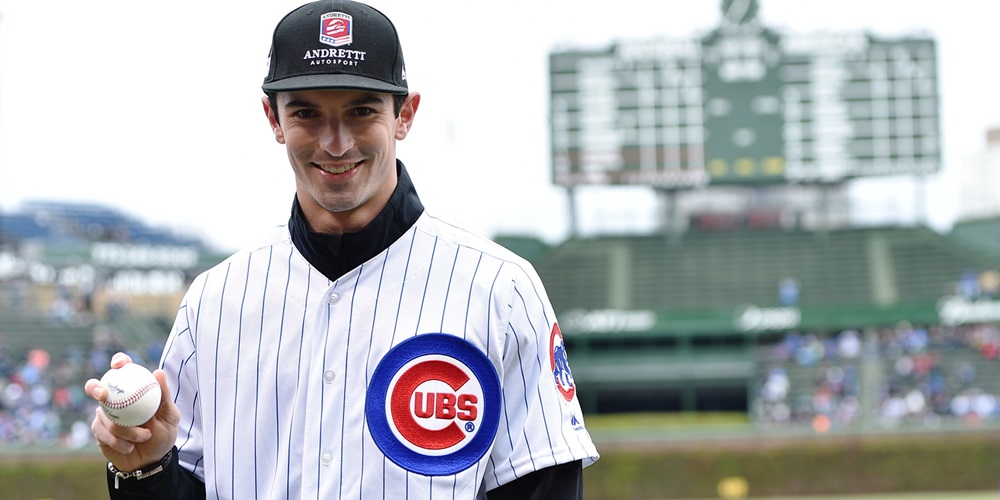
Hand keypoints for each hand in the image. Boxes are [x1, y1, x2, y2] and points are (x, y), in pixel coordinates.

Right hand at [85, 352, 179, 472]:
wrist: (151, 460)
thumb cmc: (162, 434)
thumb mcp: (169, 416)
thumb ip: (164, 395)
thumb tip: (158, 372)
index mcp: (133, 389)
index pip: (123, 369)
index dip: (118, 361)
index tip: (119, 364)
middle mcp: (115, 399)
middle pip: (96, 387)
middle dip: (94, 387)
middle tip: (102, 394)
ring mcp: (105, 414)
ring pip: (106, 416)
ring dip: (127, 429)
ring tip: (145, 436)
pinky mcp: (98, 430)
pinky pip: (103, 432)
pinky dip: (119, 441)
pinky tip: (129, 446)